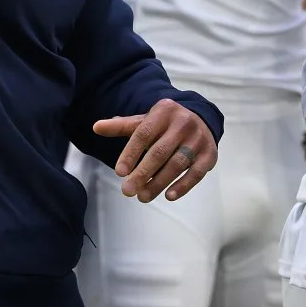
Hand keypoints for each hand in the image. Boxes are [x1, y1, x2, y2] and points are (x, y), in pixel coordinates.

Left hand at [93, 98, 216, 201]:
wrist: (200, 119)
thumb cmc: (164, 124)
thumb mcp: (144, 121)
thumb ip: (121, 126)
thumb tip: (95, 127)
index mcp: (163, 110)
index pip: (143, 133)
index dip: (130, 153)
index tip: (119, 172)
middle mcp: (183, 122)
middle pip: (159, 151)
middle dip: (142, 173)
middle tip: (127, 191)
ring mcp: (198, 138)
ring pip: (177, 164)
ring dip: (159, 183)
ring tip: (142, 197)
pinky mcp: (210, 154)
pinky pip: (196, 173)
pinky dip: (183, 186)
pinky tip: (168, 196)